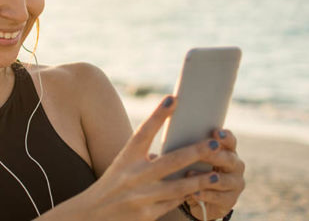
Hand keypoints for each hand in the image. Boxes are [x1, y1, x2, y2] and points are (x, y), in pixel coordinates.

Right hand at [76, 95, 230, 220]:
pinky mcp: (146, 215)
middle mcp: (133, 175)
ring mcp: (141, 196)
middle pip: (171, 161)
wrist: (91, 215)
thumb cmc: (111, 185)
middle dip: (196, 151)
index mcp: (126, 157)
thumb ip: (144, 158)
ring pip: (179, 186)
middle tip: (214, 143)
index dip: (159, 115)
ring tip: (216, 174)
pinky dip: (185, 197)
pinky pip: (172, 204)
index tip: (173, 99)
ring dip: (199, 180)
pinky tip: (198, 192)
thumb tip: (170, 155)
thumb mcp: (123, 166)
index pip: (143, 132)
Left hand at [181, 129, 244, 219]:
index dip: (225, 137)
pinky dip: (205, 194)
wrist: (200, 197)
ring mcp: (235, 184)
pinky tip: (193, 192)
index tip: (215, 132)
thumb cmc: (195, 170)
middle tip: (201, 153)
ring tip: (189, 173)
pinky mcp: (230, 201)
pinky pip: (218, 197)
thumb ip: (192, 147)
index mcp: (228, 151)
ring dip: (206, 177)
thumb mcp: (194, 158)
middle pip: (229, 159)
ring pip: (224, 180)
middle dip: (214, 156)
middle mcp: (236, 166)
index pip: (230, 141)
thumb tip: (173, 133)